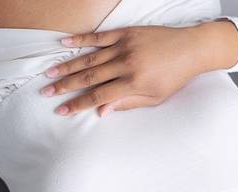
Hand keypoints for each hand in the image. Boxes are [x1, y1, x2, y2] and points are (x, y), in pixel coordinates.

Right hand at [40, 24, 208, 116]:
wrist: (190, 49)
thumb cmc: (174, 78)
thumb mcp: (154, 98)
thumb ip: (127, 103)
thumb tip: (102, 112)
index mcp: (133, 84)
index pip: (99, 96)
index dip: (78, 104)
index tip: (62, 110)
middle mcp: (126, 65)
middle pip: (89, 78)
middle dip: (66, 87)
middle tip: (47, 92)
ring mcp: (124, 47)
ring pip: (90, 58)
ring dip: (68, 66)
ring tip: (50, 74)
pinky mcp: (126, 33)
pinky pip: (99, 37)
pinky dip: (81, 40)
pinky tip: (64, 44)